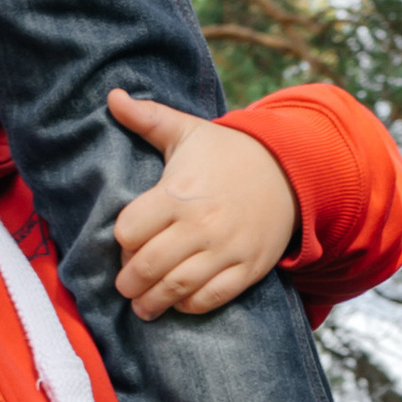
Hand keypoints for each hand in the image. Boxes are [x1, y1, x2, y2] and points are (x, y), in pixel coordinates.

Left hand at [110, 91, 299, 316]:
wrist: (288, 171)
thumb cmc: (227, 153)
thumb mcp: (188, 131)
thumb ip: (147, 118)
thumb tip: (112, 96)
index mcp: (179, 192)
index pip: (130, 231)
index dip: (121, 241)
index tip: (125, 244)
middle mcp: (200, 224)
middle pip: (147, 265)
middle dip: (128, 282)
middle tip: (124, 286)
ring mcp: (225, 249)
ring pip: (176, 288)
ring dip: (152, 303)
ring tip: (142, 306)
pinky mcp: (247, 268)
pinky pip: (211, 298)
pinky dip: (190, 306)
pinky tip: (179, 302)